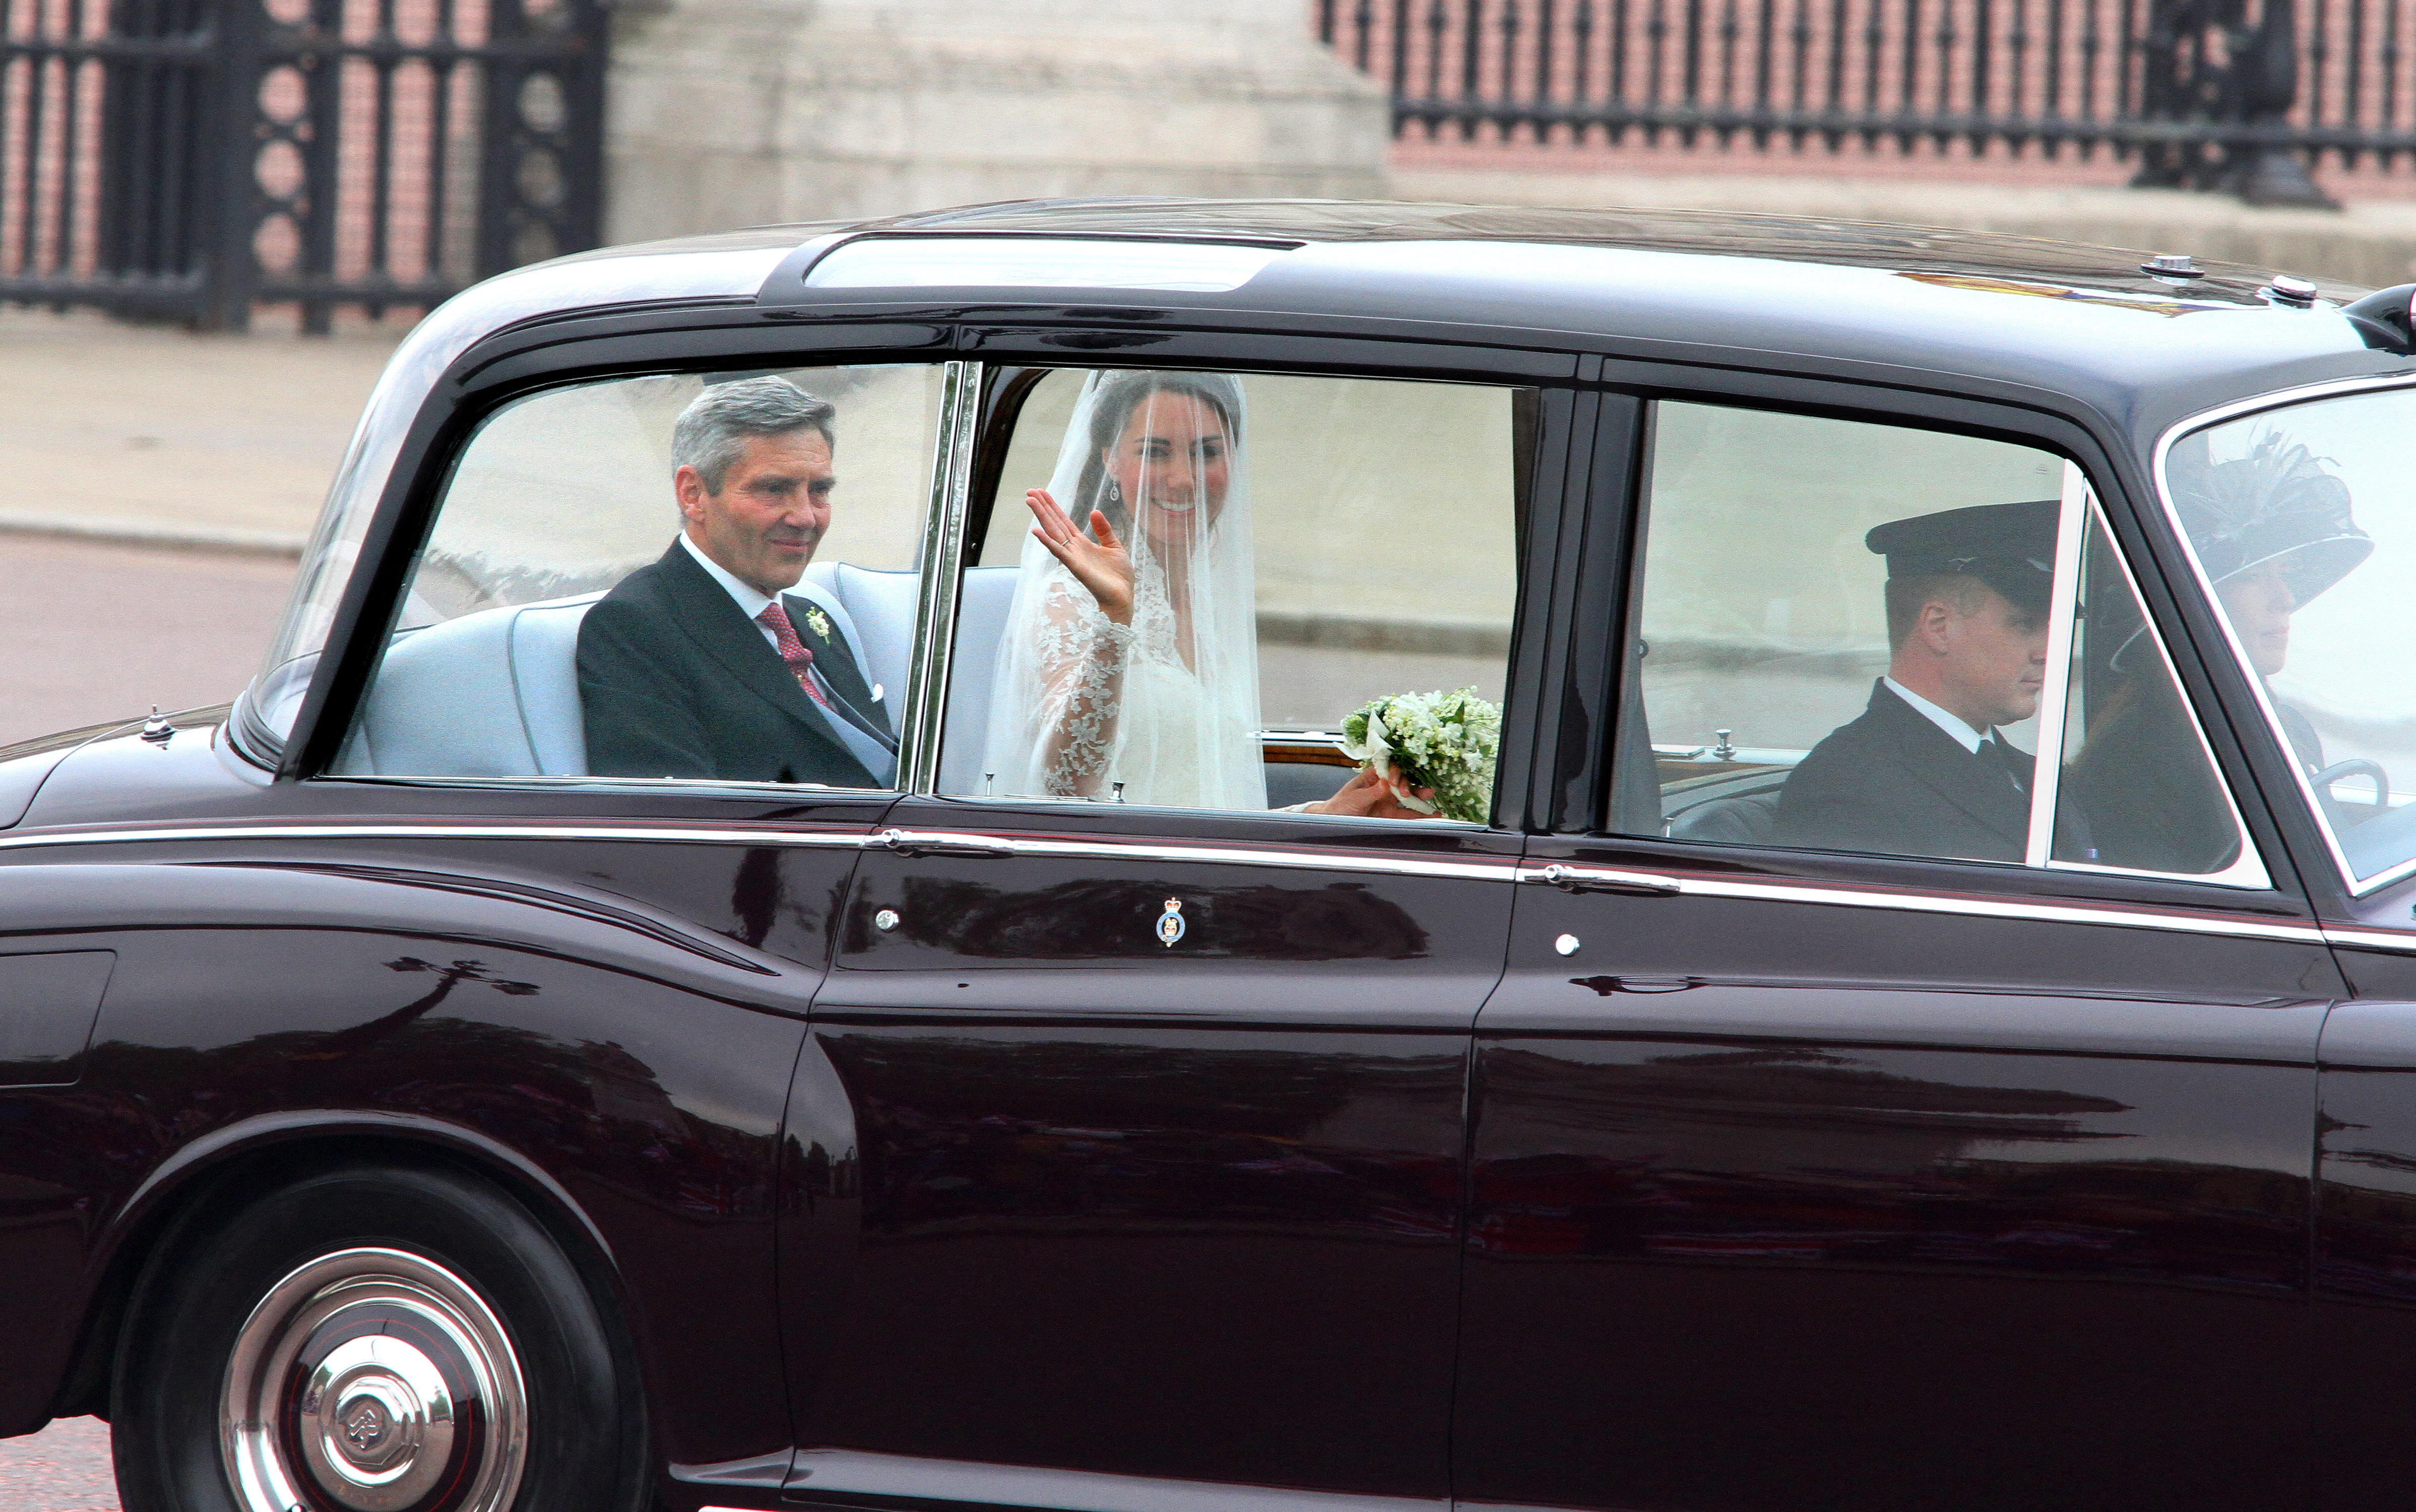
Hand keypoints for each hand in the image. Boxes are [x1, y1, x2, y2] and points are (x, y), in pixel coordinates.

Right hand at [1026, 488, 1133, 624]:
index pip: (1064, 521)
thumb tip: (1094, 511)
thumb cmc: (1118, 576)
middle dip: (1043, 507)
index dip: (1053, 506)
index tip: (1042, 492)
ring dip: (1041, 517)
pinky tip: (1036, 530)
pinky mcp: (1075, 567)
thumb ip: (1104, 530)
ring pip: (1053, 533)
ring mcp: (1073, 557)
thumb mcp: (1114, 546)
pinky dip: (1047, 541)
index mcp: (1083, 543)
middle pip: (1055, 523)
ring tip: (1030, 501)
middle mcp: (1074, 548)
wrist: (1123, 597)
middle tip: (1030, 490)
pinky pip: (1059, 552)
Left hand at [1304, 764, 1439, 819]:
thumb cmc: (1340, 805)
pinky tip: (1433, 815)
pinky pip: (1408, 814)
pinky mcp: (1391, 816)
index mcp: (1373, 776)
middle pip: (1403, 782)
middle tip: (1413, 792)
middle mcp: (1384, 787)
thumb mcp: (1353, 798)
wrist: (1334, 822)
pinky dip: (1420, 815)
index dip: (1396, 773)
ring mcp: (1389, 801)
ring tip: (1432, 798)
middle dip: (1412, 785)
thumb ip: (1371, 792)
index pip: (1390, 769)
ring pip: (1409, 797)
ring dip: (1421, 797)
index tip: (1394, 782)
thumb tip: (1386, 784)